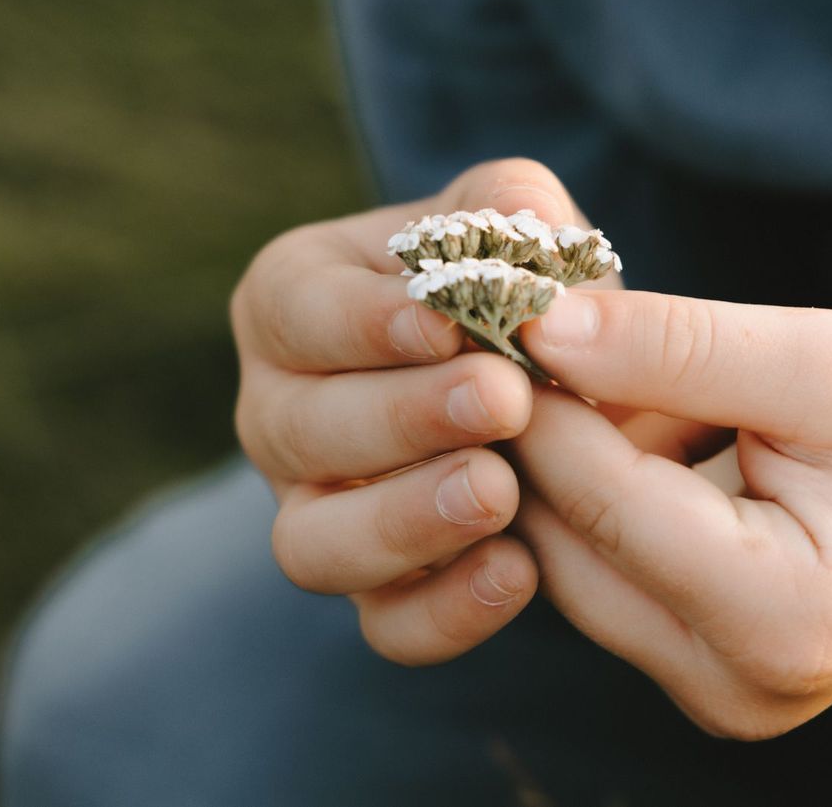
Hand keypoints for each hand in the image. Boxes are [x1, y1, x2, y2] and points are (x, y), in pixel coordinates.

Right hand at [231, 159, 620, 664]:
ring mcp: (317, 511)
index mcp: (292, 303)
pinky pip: (388, 625)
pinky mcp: (377, 590)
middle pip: (300, 430)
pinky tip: (520, 573)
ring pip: (314, 545)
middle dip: (402, 418)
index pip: (296, 312)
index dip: (364, 323)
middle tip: (501, 400)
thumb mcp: (514, 223)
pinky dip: (446, 612)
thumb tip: (521, 226)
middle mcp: (280, 414)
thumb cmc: (512, 283)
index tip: (448, 325)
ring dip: (403, 522)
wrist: (551, 377)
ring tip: (499, 491)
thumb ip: (511, 207)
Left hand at [509, 292, 831, 737]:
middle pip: (569, 544)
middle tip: (527, 323)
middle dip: (542, 432)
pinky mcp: (703, 670)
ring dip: (573, 457)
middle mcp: (736, 686)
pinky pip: (608, 569)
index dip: (536, 402)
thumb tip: (541, 325)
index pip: (602, 502)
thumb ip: (675, 347)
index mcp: (783, 619)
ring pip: (574, 557)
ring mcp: (718, 692)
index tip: (495, 312)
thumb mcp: (819, 359)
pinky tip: (645, 416)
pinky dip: (607, 487)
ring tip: (614, 362)